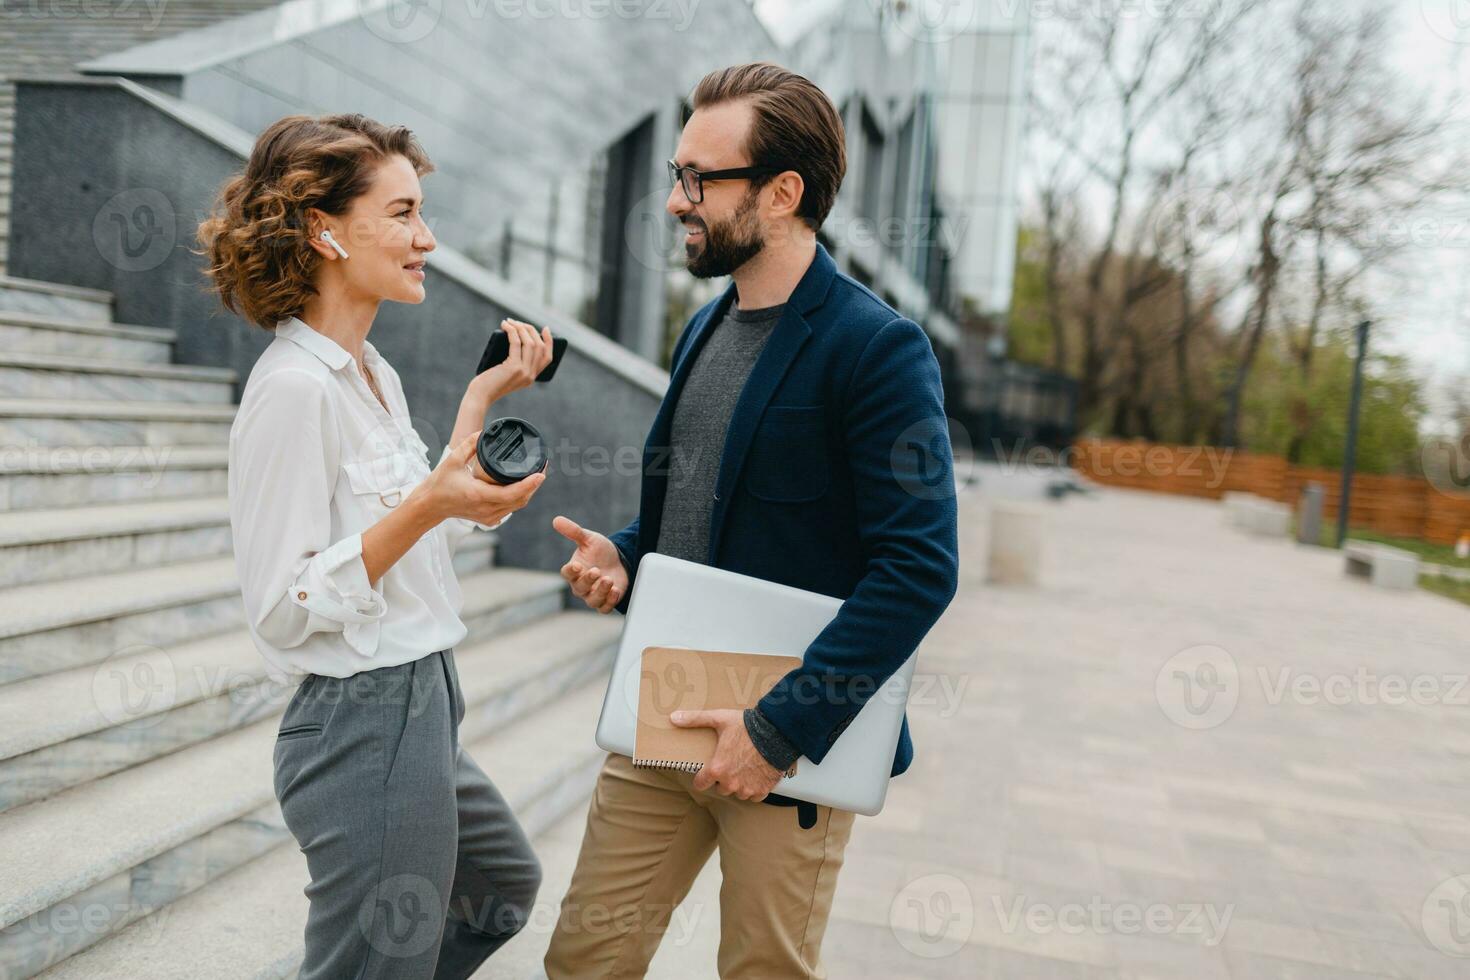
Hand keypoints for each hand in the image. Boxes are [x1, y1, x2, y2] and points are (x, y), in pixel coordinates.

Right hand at [420, 431, 546, 525]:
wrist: (430, 506)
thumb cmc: (440, 483)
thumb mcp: (453, 459)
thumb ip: (470, 443)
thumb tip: (487, 431)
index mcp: (478, 495)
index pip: (511, 493)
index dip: (529, 484)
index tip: (541, 473)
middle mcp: (486, 509)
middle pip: (520, 499)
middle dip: (535, 485)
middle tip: (543, 466)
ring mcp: (488, 517)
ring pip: (517, 506)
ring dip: (529, 491)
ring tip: (538, 474)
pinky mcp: (489, 520)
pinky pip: (510, 509)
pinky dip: (520, 498)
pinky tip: (525, 486)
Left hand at [474, 318, 553, 400]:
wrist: (480, 396)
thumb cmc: (488, 383)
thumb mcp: (505, 373)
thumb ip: (514, 361)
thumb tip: (515, 336)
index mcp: (531, 378)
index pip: (547, 357)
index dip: (549, 341)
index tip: (545, 329)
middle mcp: (530, 376)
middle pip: (539, 346)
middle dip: (530, 330)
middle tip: (517, 322)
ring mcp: (524, 372)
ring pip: (530, 343)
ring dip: (520, 328)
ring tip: (510, 322)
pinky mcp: (514, 368)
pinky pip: (516, 343)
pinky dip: (511, 331)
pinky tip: (505, 326)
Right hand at [552, 515, 627, 613]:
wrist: (619, 561)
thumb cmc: (600, 551)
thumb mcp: (589, 539)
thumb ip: (574, 531)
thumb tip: (556, 520)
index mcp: (574, 570)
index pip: (566, 573)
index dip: (570, 571)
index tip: (577, 565)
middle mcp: (581, 585)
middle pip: (579, 588)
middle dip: (588, 581)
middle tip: (597, 571)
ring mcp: (593, 595)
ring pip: (592, 601)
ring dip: (600, 592)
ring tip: (609, 580)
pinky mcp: (606, 601)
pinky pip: (604, 608)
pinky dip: (609, 602)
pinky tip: (616, 591)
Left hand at [672, 709, 784, 801]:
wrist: (777, 732)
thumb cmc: (747, 726)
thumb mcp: (719, 719)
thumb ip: (695, 720)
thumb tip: (674, 718)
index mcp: (717, 769)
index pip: (700, 784)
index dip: (702, 777)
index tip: (706, 772)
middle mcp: (730, 783)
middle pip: (720, 788)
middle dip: (723, 778)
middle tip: (730, 763)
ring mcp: (747, 789)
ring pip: (737, 792)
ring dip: (738, 784)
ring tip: (744, 767)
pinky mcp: (762, 790)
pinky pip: (753, 796)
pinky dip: (754, 788)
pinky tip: (756, 774)